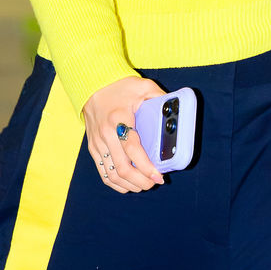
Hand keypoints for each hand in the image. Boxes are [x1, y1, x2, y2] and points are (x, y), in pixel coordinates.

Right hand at [82, 76, 167, 193]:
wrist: (92, 84)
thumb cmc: (120, 86)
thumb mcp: (144, 86)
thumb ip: (161, 98)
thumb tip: (178, 112)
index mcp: (119, 119)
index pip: (133, 149)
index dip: (146, 167)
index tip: (158, 176)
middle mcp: (106, 134)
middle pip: (122, 168)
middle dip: (141, 181)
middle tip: (154, 182)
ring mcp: (97, 143)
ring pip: (112, 174)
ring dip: (129, 185)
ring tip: (143, 185)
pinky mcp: (93, 148)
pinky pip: (103, 172)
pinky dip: (115, 183)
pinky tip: (128, 185)